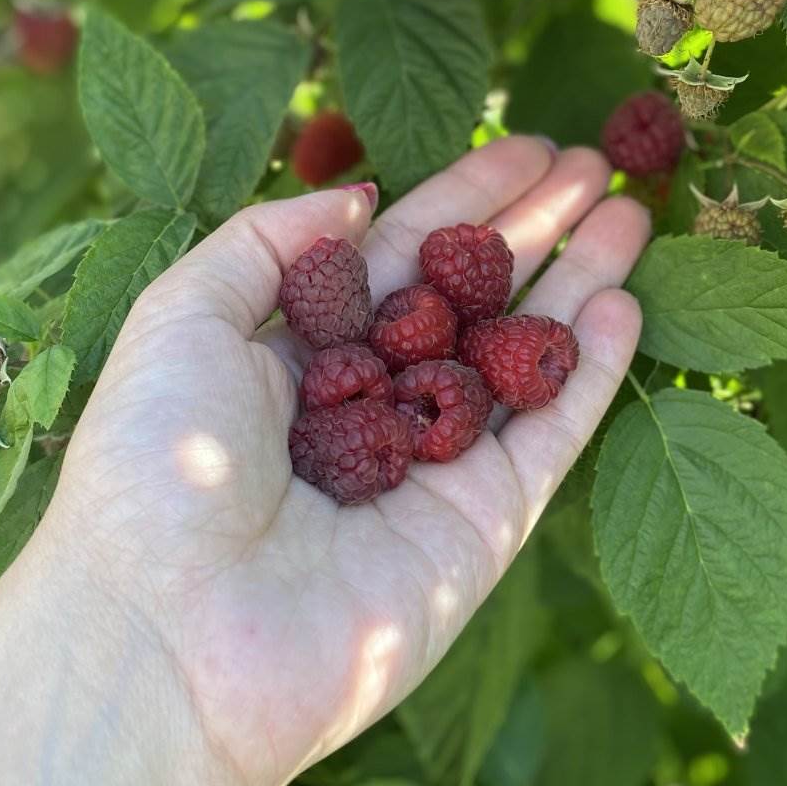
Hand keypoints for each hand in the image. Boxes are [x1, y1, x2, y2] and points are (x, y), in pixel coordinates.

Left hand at [53, 137, 649, 785]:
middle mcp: (367, 408)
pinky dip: (589, 374)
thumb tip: (359, 198)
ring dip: (578, 285)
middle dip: (532, 229)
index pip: (397, 259)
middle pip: (468, 300)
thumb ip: (269, 240)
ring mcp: (428, 471)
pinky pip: (546, 437)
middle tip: (597, 162)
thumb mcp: (183, 315)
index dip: (461, 201)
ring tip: (630, 212)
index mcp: (295, 356)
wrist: (171, 637)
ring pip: (519, 360)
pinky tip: (623, 305)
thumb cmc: (156, 467)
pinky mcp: (478, 530)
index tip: (524, 148)